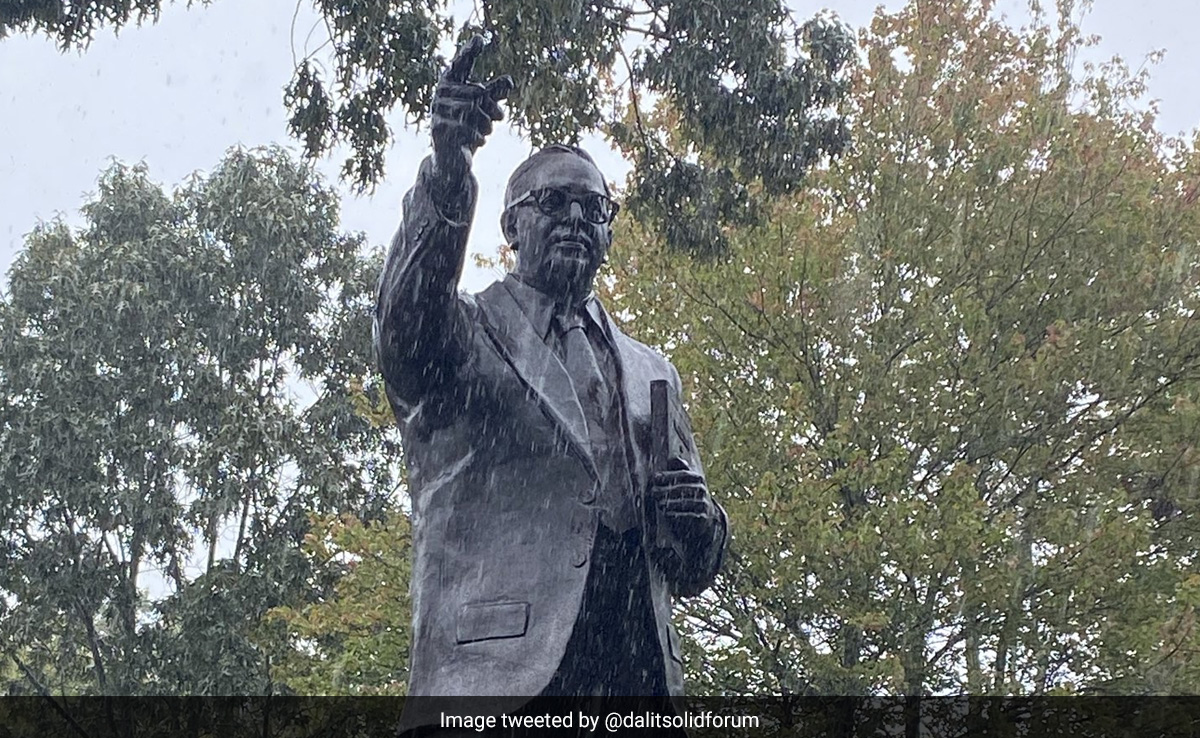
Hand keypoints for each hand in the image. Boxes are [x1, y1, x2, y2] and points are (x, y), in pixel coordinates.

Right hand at [431, 36, 513, 185]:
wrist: (450, 158)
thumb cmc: (467, 128)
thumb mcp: (483, 110)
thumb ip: (494, 94)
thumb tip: (509, 82)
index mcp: (450, 84)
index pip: (461, 64)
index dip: (469, 52)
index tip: (480, 38)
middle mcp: (440, 94)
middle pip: (477, 92)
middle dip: (492, 107)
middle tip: (499, 118)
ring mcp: (437, 111)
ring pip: (473, 111)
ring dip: (487, 124)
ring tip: (486, 132)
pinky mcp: (438, 129)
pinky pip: (468, 129)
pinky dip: (479, 137)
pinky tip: (478, 142)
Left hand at [648, 456, 716, 552]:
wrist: (704, 515)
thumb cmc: (689, 494)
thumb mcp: (685, 481)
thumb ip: (678, 470)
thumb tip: (673, 458)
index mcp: (698, 478)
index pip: (683, 474)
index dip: (668, 475)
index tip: (655, 478)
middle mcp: (702, 490)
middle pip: (682, 488)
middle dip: (666, 490)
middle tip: (653, 492)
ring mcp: (703, 504)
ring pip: (685, 502)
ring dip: (670, 502)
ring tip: (659, 503)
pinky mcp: (702, 517)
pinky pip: (689, 515)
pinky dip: (677, 514)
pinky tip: (666, 513)